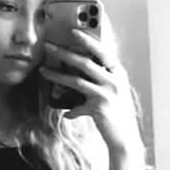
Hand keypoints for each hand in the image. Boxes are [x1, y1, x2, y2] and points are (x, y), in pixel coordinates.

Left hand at [40, 27, 140, 153]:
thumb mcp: (115, 93)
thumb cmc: (118, 114)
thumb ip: (102, 80)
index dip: (88, 40)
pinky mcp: (99, 109)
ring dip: (57, 75)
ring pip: (76, 81)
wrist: (126, 138)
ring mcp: (107, 94)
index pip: (103, 52)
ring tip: (43, 71)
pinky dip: (70, 111)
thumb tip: (79, 72)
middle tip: (48, 46)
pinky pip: (77, 106)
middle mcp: (115, 81)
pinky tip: (65, 113)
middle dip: (64, 53)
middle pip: (85, 62)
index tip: (74, 31)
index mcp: (119, 74)